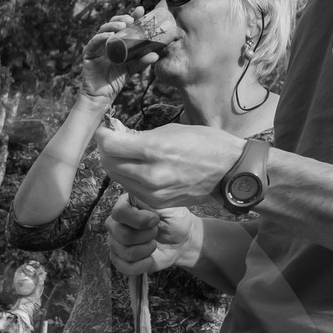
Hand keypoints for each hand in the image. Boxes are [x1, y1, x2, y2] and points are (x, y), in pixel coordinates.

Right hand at [78, 6, 150, 102]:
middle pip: (113, 23)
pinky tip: (110, 36)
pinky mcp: (88, 52)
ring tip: (123, 26)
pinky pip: (94, 41)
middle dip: (122, 18)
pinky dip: (102, 37)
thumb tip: (156, 55)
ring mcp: (97, 45)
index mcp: (117, 41)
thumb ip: (142, 61)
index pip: (124, 25)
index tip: (140, 10)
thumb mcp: (132, 69)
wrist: (102, 95)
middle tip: (131, 19)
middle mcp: (106, 41)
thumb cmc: (115, 81)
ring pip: (103, 29)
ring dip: (113, 25)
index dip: (132, 16)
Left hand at [95, 120, 244, 209]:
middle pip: (109, 163)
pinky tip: (137, 167)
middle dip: (106, 150)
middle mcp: (150, 174)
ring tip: (124, 153)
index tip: (106, 130)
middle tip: (111, 140)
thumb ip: (141, 136)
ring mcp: (152, 192)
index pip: (110, 145)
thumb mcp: (172, 130)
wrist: (229, 171)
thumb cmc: (205, 143)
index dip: (103, 135)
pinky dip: (128, 177)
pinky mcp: (156, 203)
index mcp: (154, 149)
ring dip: (115, 164)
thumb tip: (117, 135)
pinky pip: (131, 189)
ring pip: (117, 177)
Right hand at [106, 199, 203, 275]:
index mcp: (125, 205)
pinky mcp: (121, 260)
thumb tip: (137, 201)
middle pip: (121, 234)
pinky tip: (150, 258)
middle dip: (146, 236)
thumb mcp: (167, 204)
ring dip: (146, 249)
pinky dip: (142, 264)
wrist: (182, 241)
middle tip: (156, 232)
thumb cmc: (174, 219)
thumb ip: (150, 200)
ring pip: (125, 252)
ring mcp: (116, 243)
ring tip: (154, 244)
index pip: (119, 212)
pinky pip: (125, 267)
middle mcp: (116, 224)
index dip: (138, 220)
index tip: (155, 220)